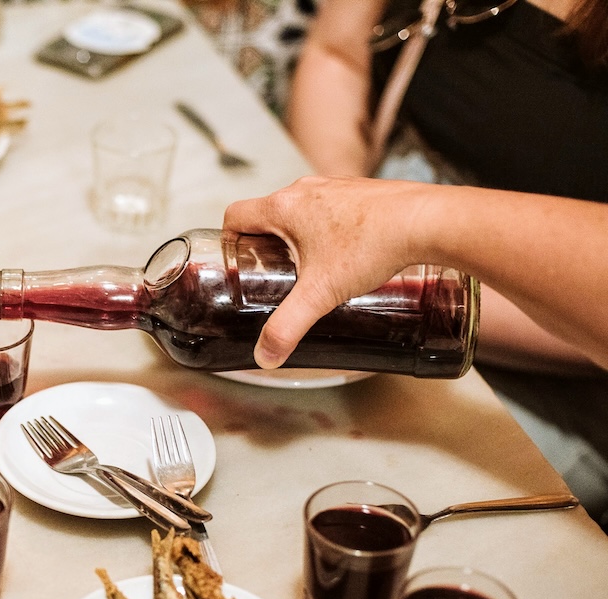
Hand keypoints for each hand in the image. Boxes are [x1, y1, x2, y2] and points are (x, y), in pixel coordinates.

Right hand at [223, 175, 428, 367]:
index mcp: (284, 206)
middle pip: (267, 213)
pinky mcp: (361, 191)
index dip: (229, 239)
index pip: (235, 215)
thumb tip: (266, 354)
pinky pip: (330, 207)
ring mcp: (336, 186)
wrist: (427, 221)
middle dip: (264, 243)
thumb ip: (288, 327)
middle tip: (273, 273)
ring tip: (310, 267)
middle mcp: (306, 189)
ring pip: (300, 209)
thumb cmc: (373, 245)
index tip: (237, 262)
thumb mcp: (320, 294)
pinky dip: (328, 227)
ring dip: (297, 234)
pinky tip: (345, 253)